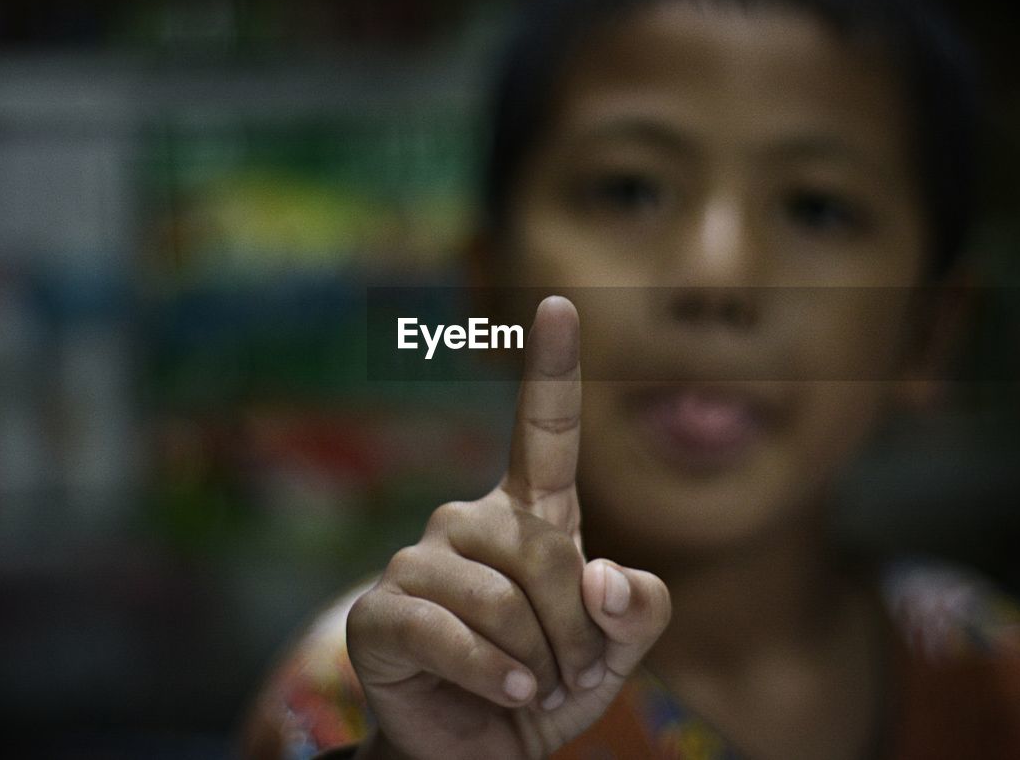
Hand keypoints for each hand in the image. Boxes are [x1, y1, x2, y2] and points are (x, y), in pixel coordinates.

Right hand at [346, 296, 671, 759]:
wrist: (480, 755)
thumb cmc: (549, 687)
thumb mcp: (617, 652)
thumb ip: (639, 609)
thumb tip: (600, 575)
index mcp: (526, 515)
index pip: (544, 431)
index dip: (553, 368)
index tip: (561, 304)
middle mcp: (467, 520)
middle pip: (546, 552)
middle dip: (575, 629)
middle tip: (569, 675)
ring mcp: (418, 560)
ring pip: (502, 598)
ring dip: (538, 662)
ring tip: (533, 689)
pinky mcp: (380, 611)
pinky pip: (450, 632)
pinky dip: (494, 676)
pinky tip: (509, 696)